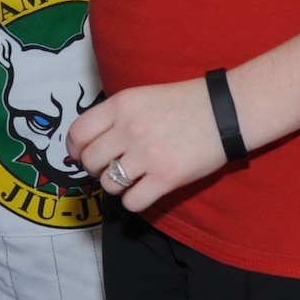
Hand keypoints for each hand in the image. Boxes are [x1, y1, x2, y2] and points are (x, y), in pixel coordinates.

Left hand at [67, 78, 227, 212]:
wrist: (225, 112)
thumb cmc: (181, 104)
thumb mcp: (140, 97)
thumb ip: (113, 116)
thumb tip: (85, 142)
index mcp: (121, 105)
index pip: (77, 133)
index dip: (74, 148)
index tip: (80, 154)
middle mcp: (130, 129)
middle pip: (89, 161)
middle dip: (96, 168)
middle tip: (109, 167)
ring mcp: (147, 154)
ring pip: (108, 184)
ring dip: (115, 185)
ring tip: (130, 177)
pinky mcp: (167, 177)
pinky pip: (132, 201)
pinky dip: (133, 201)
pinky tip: (142, 190)